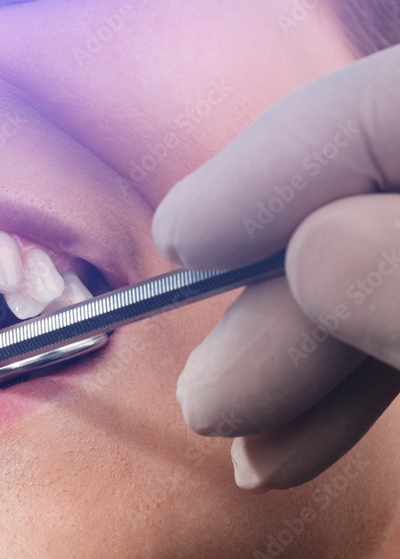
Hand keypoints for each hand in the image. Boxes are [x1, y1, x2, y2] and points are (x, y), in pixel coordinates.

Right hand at [152, 44, 399, 491]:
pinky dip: (357, 385)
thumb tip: (313, 253)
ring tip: (244, 444)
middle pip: (363, 205)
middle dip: (278, 309)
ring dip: (304, 371)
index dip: (268, 173)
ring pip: (379, 277)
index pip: (376, 113)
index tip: (180, 240)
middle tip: (210, 397)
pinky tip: (296, 444)